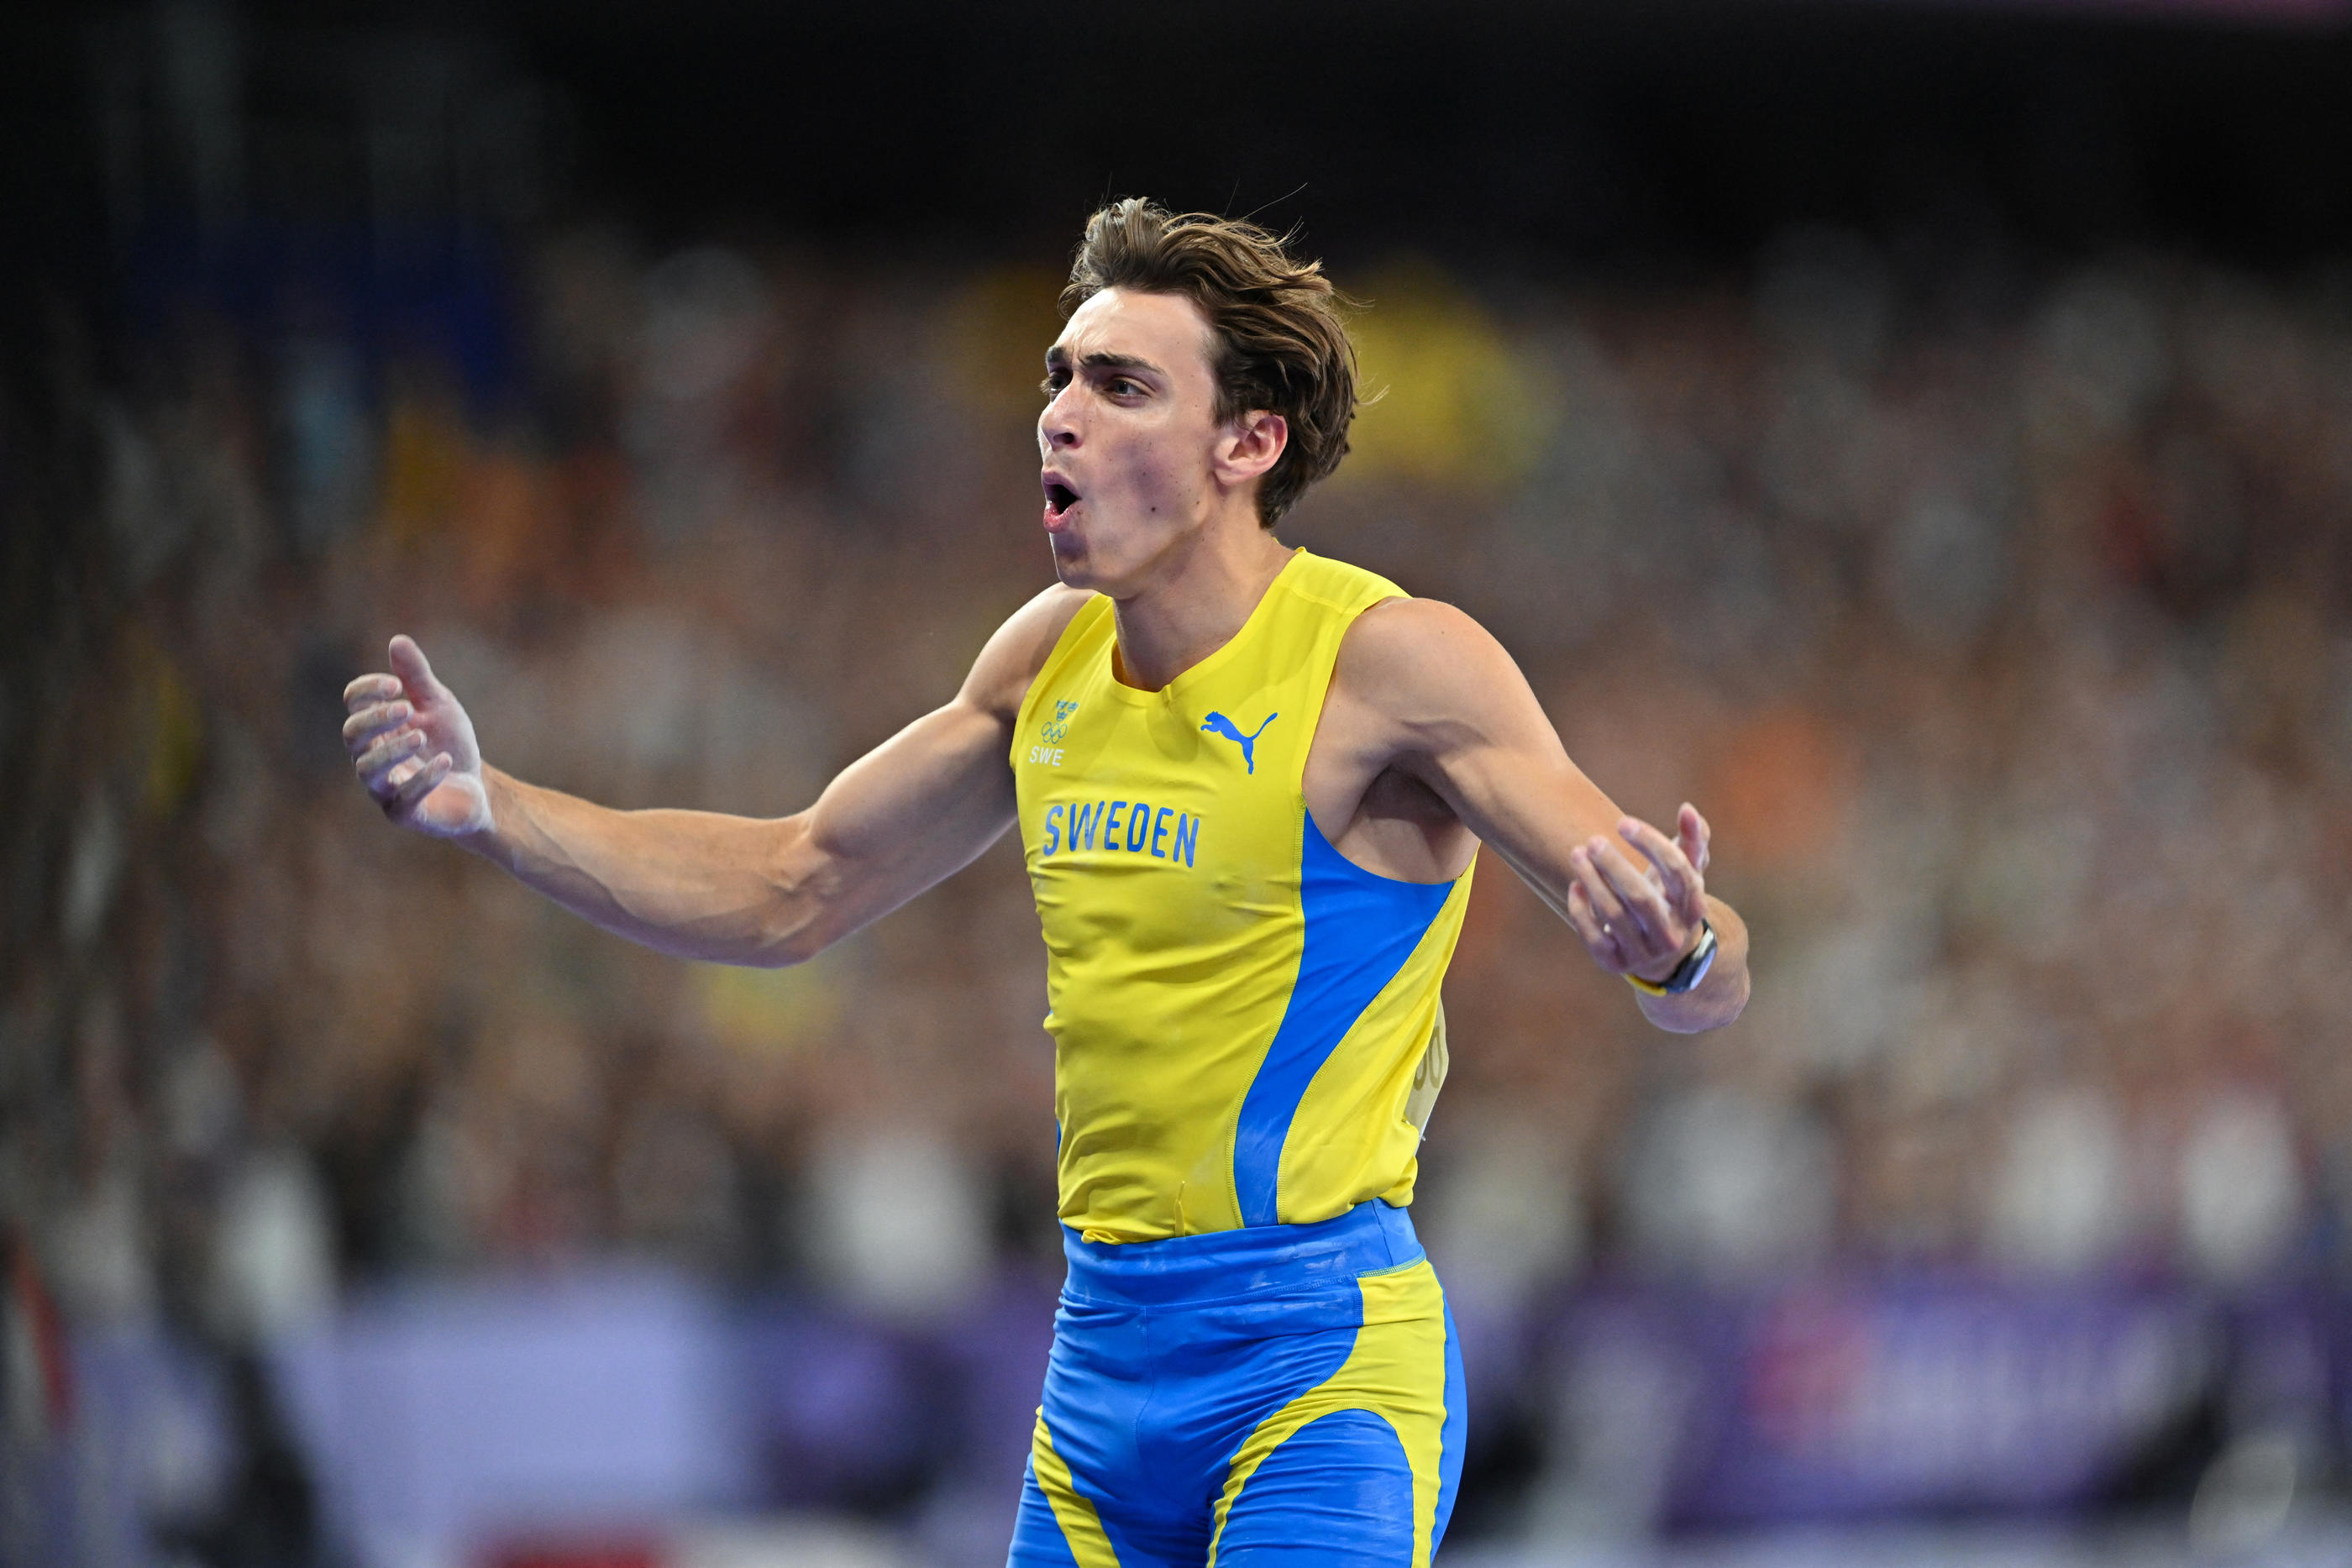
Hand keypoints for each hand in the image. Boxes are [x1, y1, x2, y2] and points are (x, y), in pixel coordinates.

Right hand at [341, 636, 492, 837]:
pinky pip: (403, 798)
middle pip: (352, 735)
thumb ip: (417, 678)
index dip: (368, 691)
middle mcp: (371, 756)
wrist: (478, 788)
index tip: (396, 686)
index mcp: (376, 726)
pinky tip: (444, 760)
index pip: (354, 703)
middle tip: (405, 708)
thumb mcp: (439, 706)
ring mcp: (384, 787)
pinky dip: (423, 778)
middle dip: (375, 719)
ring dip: (393, 749)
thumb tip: (397, 640)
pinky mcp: (404, 813)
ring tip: (421, 735)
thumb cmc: (449, 743)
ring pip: (367, 769)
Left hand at [1564, 803, 1711, 984]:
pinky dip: (1581, 909)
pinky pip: (1593, 936)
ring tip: (1577, 853)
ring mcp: (1643, 953)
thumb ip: (1692, 840)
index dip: (1650, 843)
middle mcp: (1671, 934)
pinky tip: (1576, 885)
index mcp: (1693, 907)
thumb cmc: (1671, 899)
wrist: (1663, 956)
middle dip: (1614, 866)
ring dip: (1592, 881)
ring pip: (1613, 916)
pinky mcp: (1616, 964)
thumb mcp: (1686, 873)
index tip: (1623, 822)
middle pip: (1641, 898)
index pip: (1677, 871)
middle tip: (1594, 841)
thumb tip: (1688, 808)